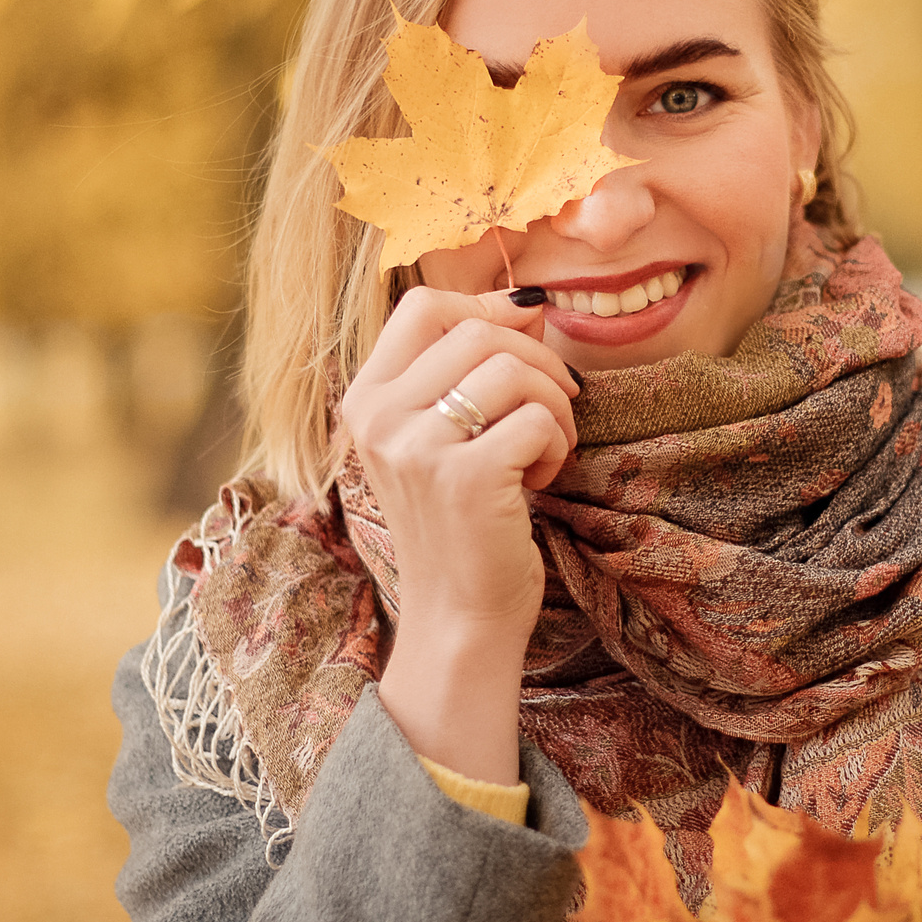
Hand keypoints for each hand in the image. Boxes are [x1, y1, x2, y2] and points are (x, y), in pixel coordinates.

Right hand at [342, 285, 580, 783]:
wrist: (459, 618)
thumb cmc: (461, 523)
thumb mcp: (441, 438)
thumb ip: (465, 370)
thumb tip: (528, 303)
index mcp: (365, 400)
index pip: (422, 305)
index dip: (486, 306)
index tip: (527, 333)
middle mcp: (379, 417)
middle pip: (479, 331)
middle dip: (537, 363)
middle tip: (553, 408)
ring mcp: (417, 447)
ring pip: (513, 369)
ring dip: (553, 407)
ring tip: (543, 450)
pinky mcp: (465, 478)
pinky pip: (538, 420)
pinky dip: (556, 446)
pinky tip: (537, 483)